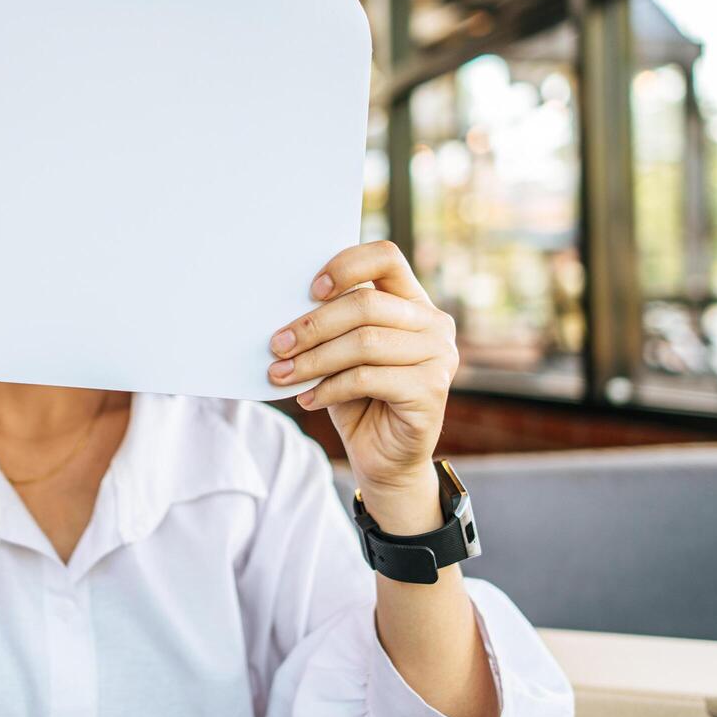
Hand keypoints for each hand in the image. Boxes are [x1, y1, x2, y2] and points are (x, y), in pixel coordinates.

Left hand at [268, 240, 457, 529]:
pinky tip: (307, 399)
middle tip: (277, 345)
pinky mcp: (431, 390)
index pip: (386, 257)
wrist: (385, 458)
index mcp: (412, 301)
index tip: (311, 289)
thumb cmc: (358, 398)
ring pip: (365, 342)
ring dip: (314, 359)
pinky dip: (329, 388)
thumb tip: (285, 313)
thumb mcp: (341, 353)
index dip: (346, 266)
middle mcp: (433, 323)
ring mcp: (439, 356)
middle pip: (367, 304)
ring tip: (282, 374)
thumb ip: (332, 326)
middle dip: (313, 325)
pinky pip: (367, 378)